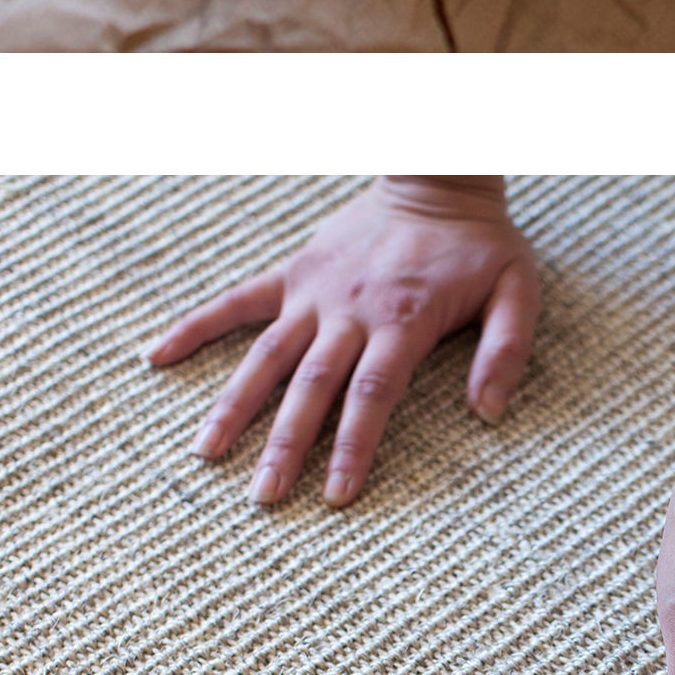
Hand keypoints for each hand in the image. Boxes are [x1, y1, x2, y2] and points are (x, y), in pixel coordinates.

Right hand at [146, 178, 541, 505]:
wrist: (438, 174)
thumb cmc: (481, 243)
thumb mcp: (518, 289)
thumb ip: (507, 349)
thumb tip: (489, 412)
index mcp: (402, 319)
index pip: (372, 395)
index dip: (354, 446)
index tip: (336, 496)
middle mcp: (350, 310)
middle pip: (312, 386)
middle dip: (286, 445)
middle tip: (262, 500)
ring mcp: (314, 291)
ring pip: (267, 355)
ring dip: (235, 404)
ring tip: (205, 454)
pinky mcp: (294, 272)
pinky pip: (237, 300)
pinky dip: (196, 325)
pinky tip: (157, 354)